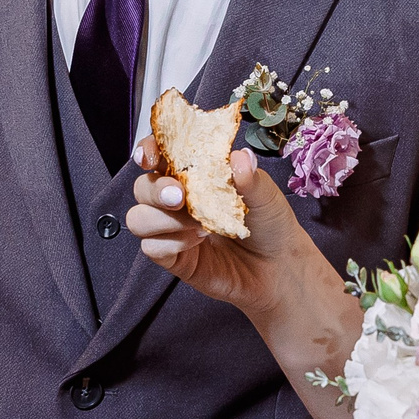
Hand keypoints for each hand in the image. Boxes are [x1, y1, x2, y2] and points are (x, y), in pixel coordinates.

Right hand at [127, 143, 332, 324]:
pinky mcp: (173, 258)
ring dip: (163, 219)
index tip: (151, 156)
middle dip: (155, 189)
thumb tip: (239, 157)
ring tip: (199, 224)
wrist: (280, 267)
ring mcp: (172, 230)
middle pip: (142, 187)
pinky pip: (152, 247)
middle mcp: (177, 199)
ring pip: (138, 219)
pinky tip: (197, 242)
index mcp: (194, 173)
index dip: (147, 150)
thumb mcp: (266, 195)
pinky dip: (172, 242)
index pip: (158, 155)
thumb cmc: (270, 224)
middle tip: (180, 196)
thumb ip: (250, 177)